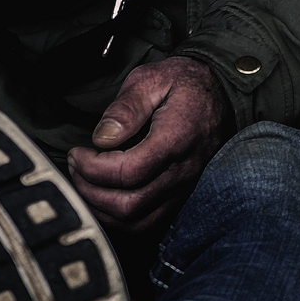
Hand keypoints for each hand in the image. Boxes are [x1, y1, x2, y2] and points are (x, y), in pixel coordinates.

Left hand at [67, 56, 233, 232]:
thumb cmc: (185, 83)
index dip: (92, 168)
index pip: (127, 172)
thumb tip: (102, 137)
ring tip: (86, 182)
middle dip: (91, 191)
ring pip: (136, 221)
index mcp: (177, 138)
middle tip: (76, 167)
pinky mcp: (183, 195)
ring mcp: (186, 187)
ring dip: (102, 209)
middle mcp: (184, 170)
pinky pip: (148, 223)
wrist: (222, 92)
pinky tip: (105, 196)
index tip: (78, 152)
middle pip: (129, 204)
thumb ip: (127, 106)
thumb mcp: (154, 78)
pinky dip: (119, 218)